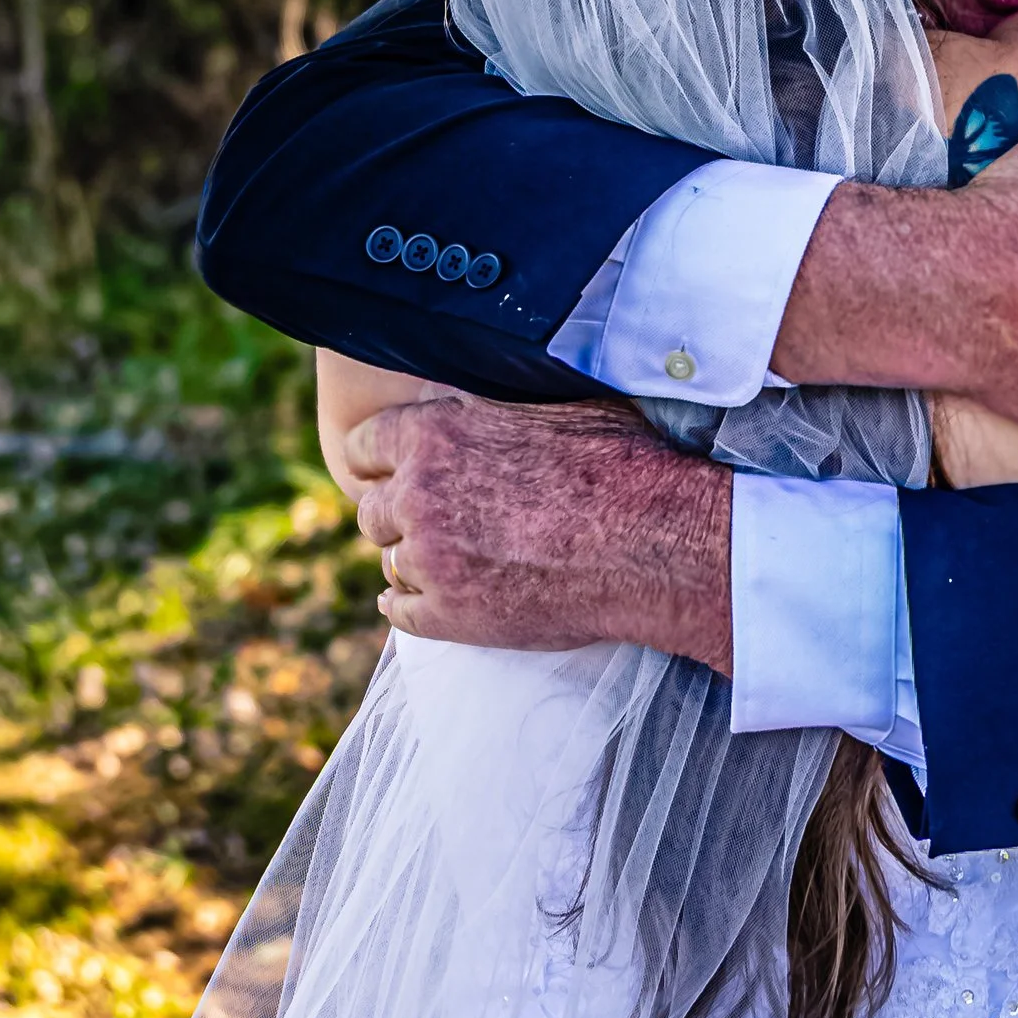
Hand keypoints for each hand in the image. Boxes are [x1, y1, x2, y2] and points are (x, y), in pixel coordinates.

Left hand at [342, 392, 731, 667]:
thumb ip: (493, 411)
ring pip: (390, 561)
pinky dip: (414, 605)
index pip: (364, 446)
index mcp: (435, 433)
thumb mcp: (551, 408)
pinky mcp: (448, 615)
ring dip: (416, 560)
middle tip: (437, 522)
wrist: (652, 541)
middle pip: (371, 511)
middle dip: (400, 515)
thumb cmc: (618, 464)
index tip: (398, 473)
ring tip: (454, 561)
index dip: (382, 461)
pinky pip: (400, 613)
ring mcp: (430, 559)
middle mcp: (418, 494)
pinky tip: (436, 599)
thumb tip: (483, 402)